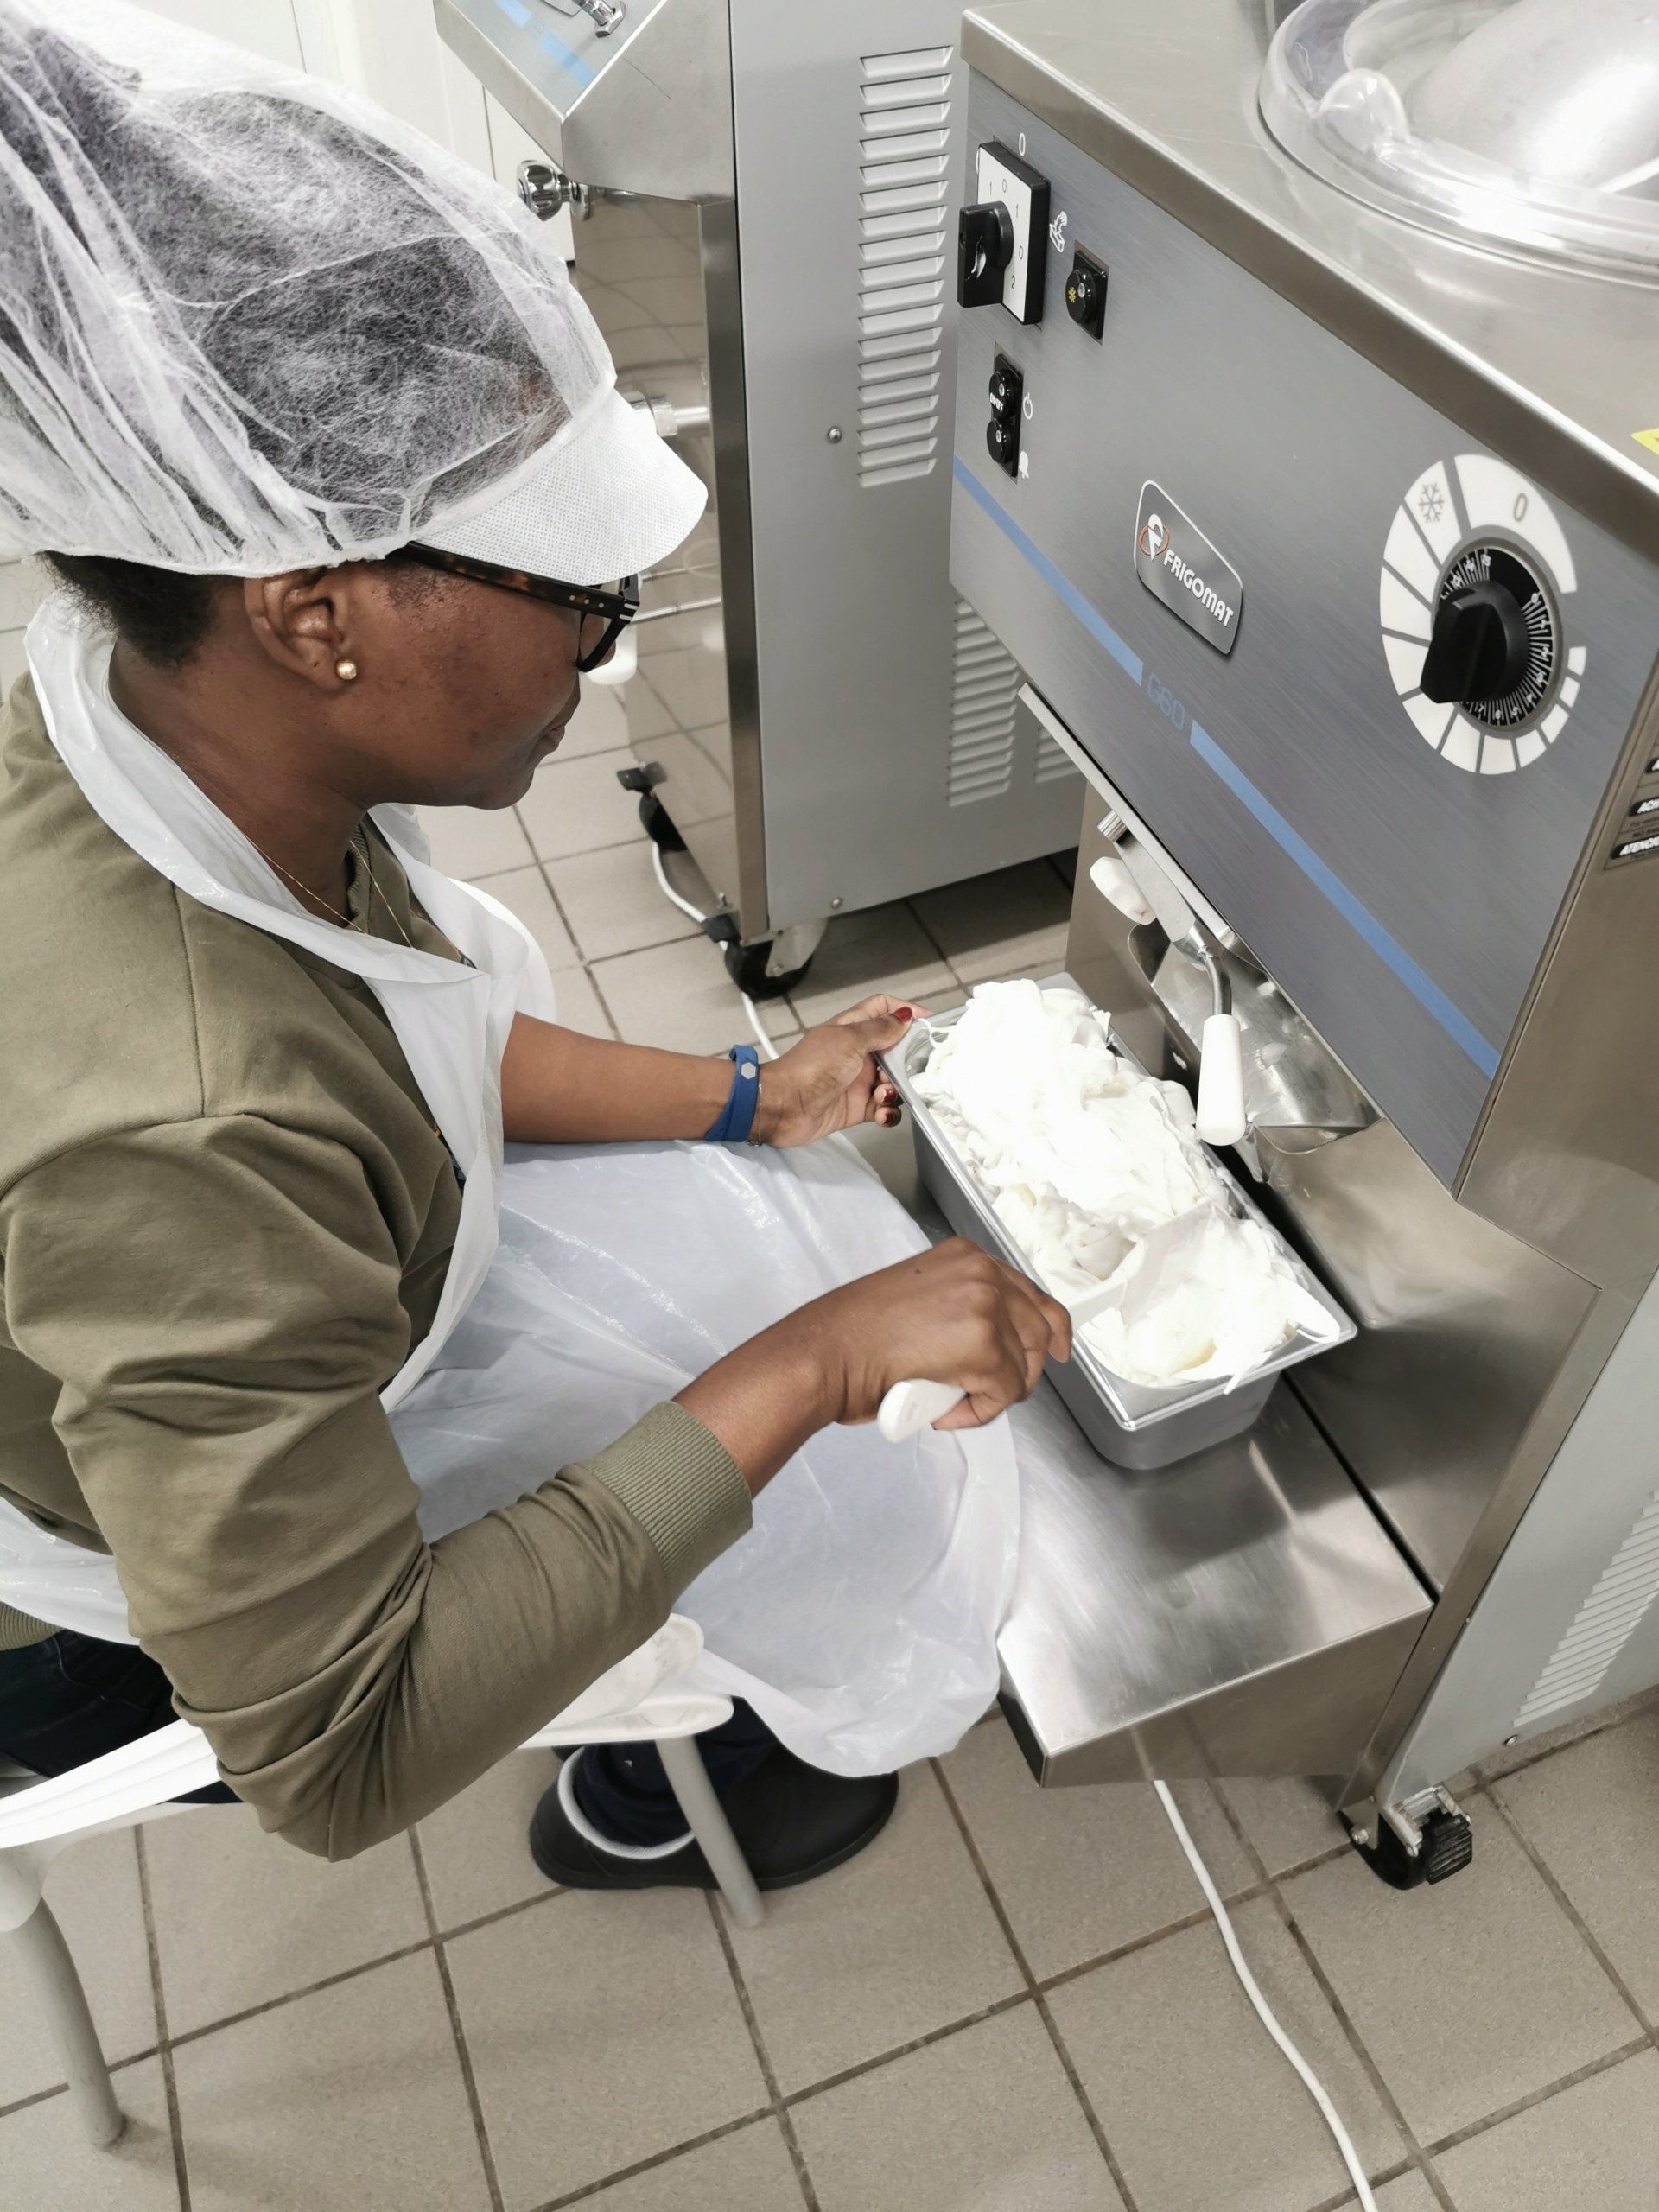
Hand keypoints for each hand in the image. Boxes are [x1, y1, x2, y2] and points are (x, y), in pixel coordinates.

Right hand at [676, 1239, 1070, 1493]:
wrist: (825, 1353)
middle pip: (1040, 1329)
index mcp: (966, 1256)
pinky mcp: (984, 1345)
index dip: (1052, 1328)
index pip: (1031, 1292)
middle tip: (984, 1393)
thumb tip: (994, 1342)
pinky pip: (1005, 1393)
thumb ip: (960, 1307)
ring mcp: (985, 1306)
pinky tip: (943, 1410)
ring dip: (992, 1395)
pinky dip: (978, 1412)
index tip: (1059, 1351)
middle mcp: (981, 1272)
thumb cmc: (854, 1337)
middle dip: (1022, 1371)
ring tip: (949, 1401)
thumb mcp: (920, 1300)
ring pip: (1024, 1368)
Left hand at [754, 996, 922, 1148]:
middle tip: (917, 1069)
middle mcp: (857, 1053)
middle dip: (908, 1061)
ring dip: (896, 1090)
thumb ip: (880, 1030)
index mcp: (852, 1029)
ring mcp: (858, 1081)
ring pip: (893, 1083)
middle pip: (895, 1051)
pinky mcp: (857, 1108)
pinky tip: (882, 1113)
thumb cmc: (810, 1068)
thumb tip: (905, 1016)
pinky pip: (883, 1109)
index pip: (882, 1009)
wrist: (782, 1107)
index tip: (929, 1021)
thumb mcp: (849, 1041)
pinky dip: (887, 1112)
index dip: (905, 1010)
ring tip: (883, 1094)